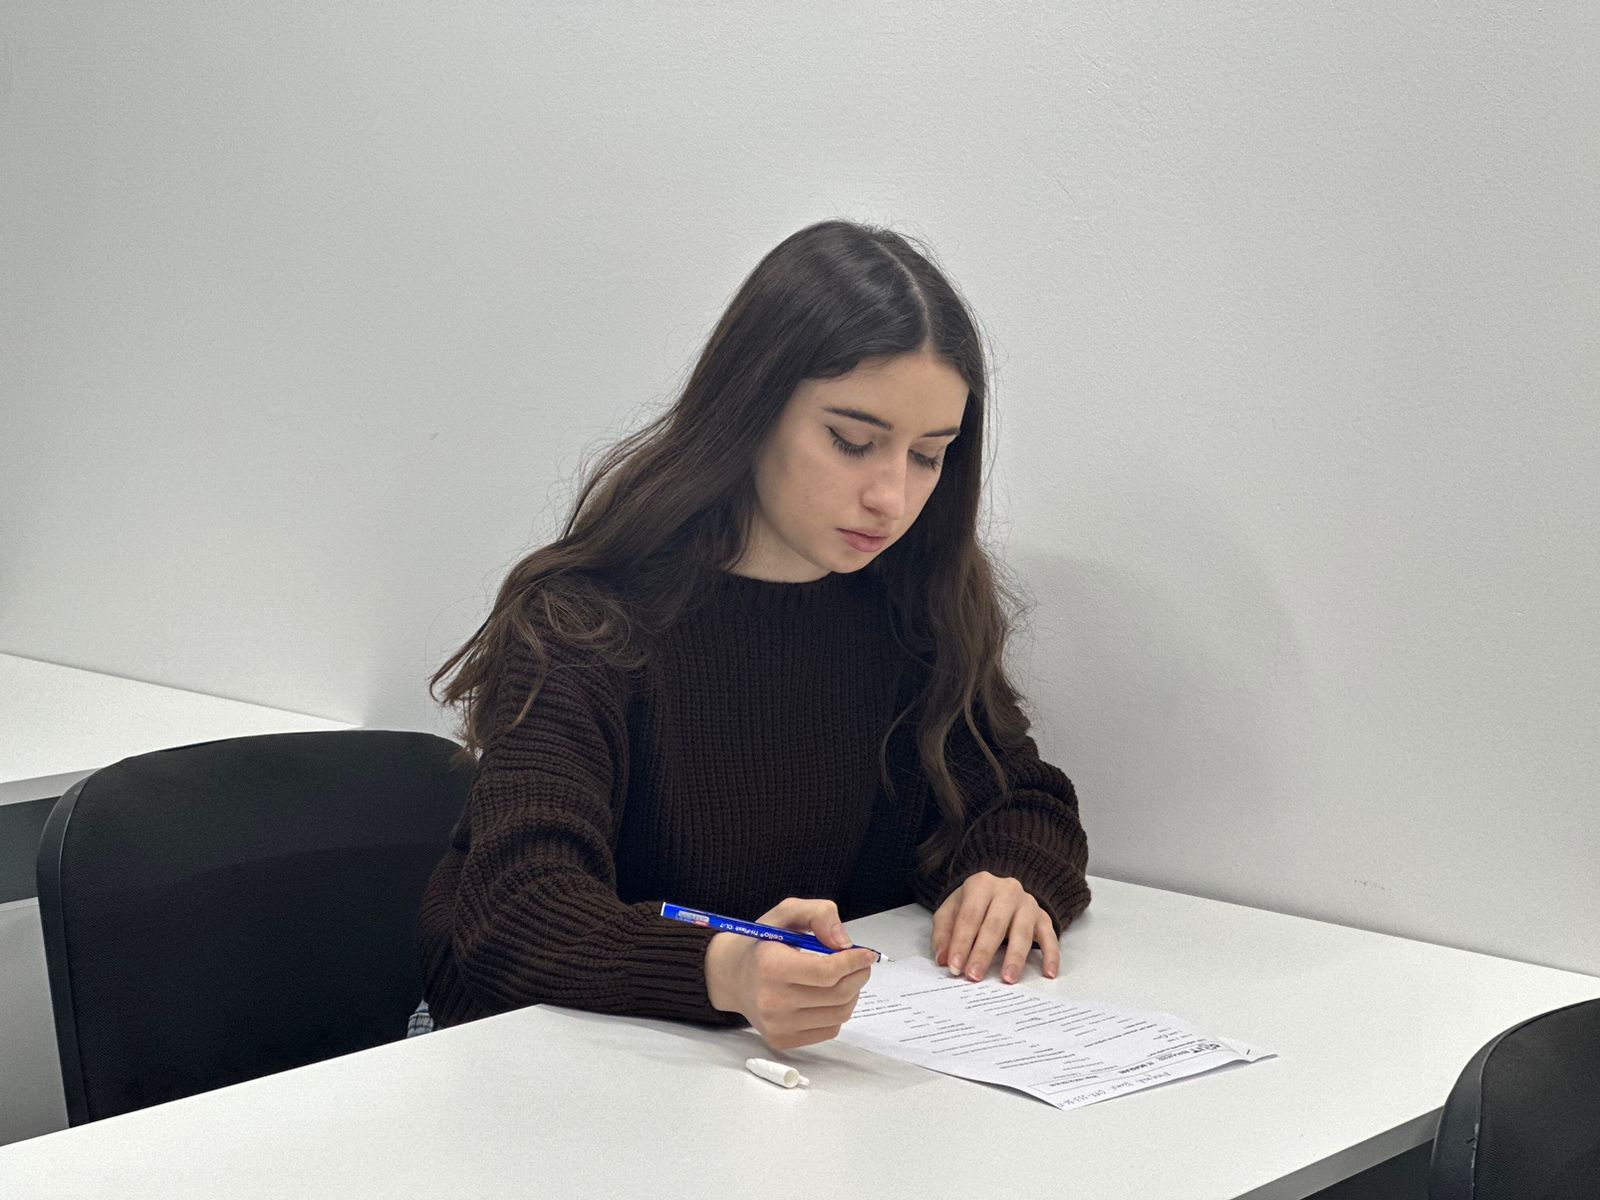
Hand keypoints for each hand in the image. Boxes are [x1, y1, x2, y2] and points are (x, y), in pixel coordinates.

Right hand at [703, 897, 877, 1050]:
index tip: (867, 954)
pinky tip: (829, 996)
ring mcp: (777, 1025)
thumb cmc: (763, 944)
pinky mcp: (782, 1041)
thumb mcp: (787, 913)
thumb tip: (843, 942)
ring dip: (852, 993)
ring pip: (838, 1014)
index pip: (826, 972)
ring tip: (845, 978)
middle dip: (858, 975)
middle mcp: (771, 1000)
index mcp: (771, 966)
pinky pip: (829, 1030)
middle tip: (861, 964)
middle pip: (837, 994)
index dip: (853, 962)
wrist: (733, 976)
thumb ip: (819, 914)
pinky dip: (838, 1012)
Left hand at [931, 870, 1058, 983]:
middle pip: (995, 925)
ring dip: (1014, 958)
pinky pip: (1050, 937)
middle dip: (983, 952)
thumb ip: (943, 933)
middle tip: (974, 976)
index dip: (961, 942)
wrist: (999, 891)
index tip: (955, 966)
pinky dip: (1051, 955)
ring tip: (1007, 979)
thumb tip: (943, 959)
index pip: (969, 916)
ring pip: (1022, 932)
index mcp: (981, 884)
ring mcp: (1027, 903)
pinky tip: (1048, 973)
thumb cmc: (972, 905)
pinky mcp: (1043, 917)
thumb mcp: (951, 911)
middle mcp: (1007, 890)